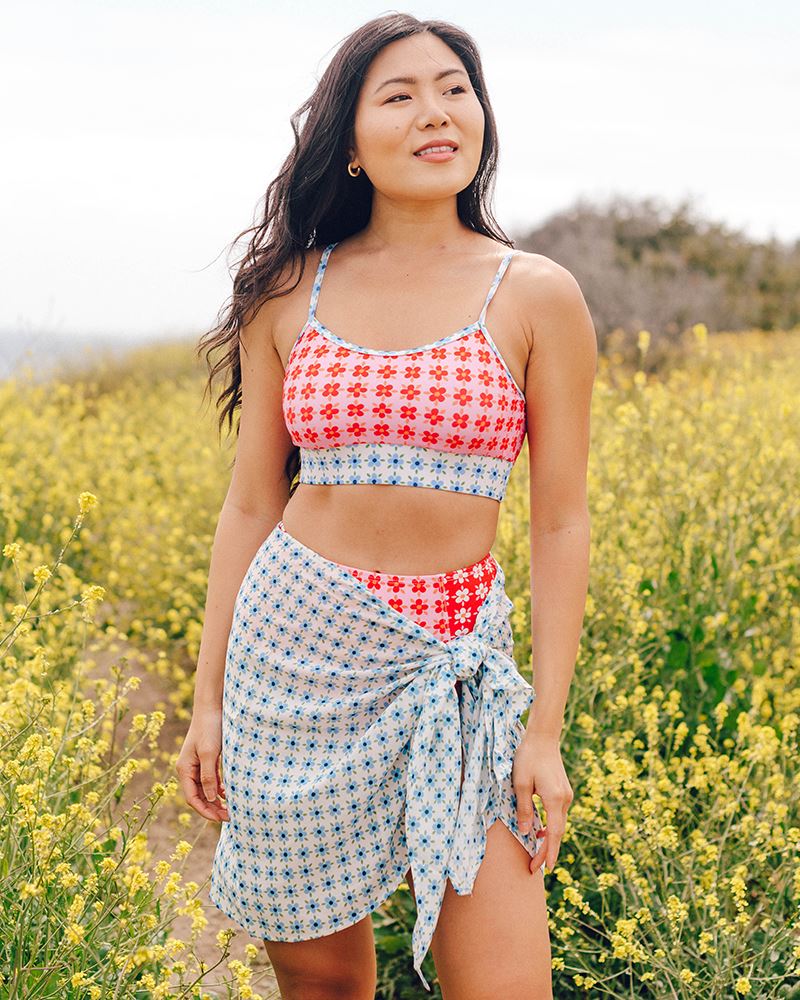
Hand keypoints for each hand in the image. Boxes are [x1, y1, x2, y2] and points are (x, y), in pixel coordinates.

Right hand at [175, 706, 229, 822]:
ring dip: (217, 801)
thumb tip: (212, 799)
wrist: (212, 707)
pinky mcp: (207, 759)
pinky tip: (229, 793)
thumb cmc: (209, 728)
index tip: (220, 819)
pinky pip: (212, 780)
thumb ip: (209, 776)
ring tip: (231, 809)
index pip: (192, 798)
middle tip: (230, 817)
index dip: (205, 811)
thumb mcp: (210, 753)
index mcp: (185, 769)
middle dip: (212, 808)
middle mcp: (189, 769)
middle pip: (199, 796)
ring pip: (206, 789)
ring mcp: (197, 765)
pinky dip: (219, 789)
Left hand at [512, 732, 572, 874]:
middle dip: (547, 851)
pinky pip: (558, 814)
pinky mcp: (563, 791)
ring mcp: (566, 795)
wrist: (543, 738)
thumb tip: (526, 833)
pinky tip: (540, 831)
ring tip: (536, 854)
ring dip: (548, 839)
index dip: (549, 852)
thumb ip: (524, 809)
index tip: (545, 869)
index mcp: (555, 799)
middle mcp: (565, 799)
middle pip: (558, 832)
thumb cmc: (528, 757)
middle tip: (535, 868)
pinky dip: (550, 826)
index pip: (554, 833)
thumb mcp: (520, 784)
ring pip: (558, 824)